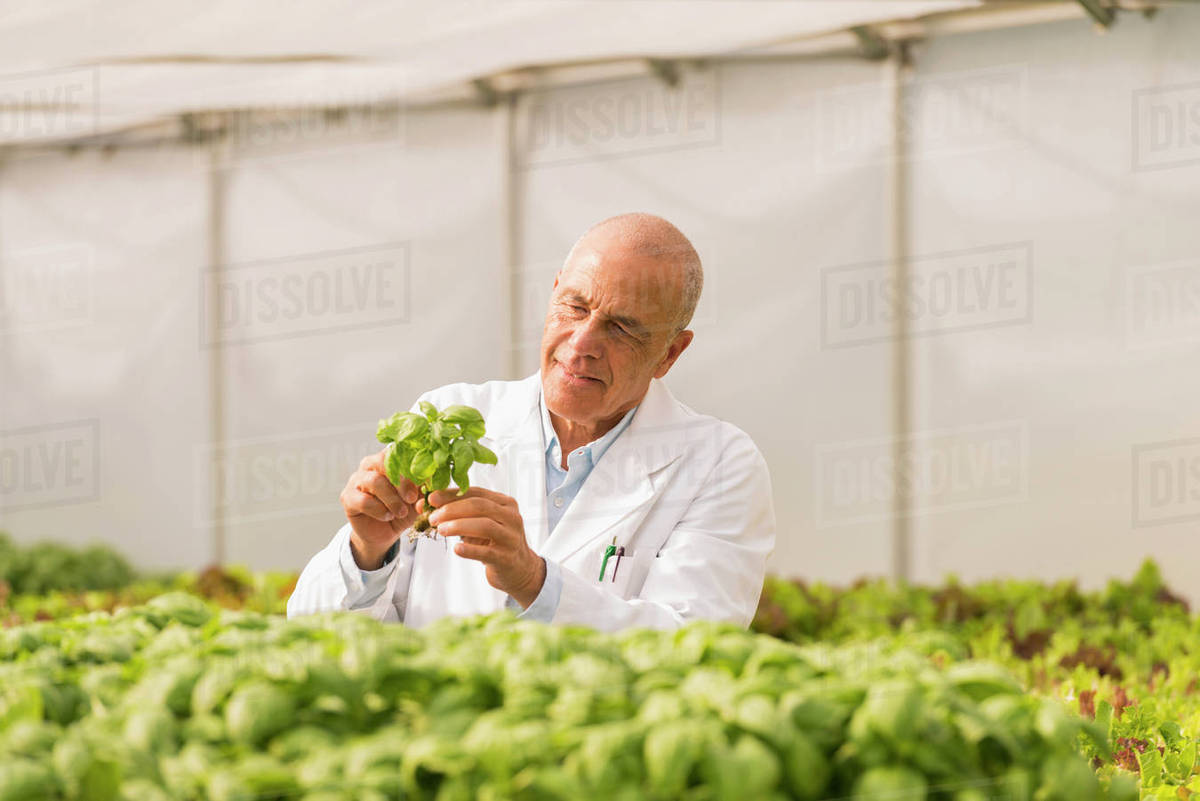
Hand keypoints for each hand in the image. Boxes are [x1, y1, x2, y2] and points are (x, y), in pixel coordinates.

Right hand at [340, 447, 420, 569]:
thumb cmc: (402, 510)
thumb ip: (425, 486)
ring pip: (374, 481)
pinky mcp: (348, 498)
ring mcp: (357, 480)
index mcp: (389, 459)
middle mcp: (370, 465)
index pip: (400, 452)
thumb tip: (435, 478)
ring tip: (401, 512)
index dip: (413, 465)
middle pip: (383, 460)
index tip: (426, 481)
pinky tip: (387, 516)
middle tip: (413, 497)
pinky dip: (379, 510)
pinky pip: (363, 500)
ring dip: (391, 498)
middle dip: (401, 480)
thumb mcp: (418, 498)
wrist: (384, 533)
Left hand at [424, 487, 545, 607]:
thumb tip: (424, 506)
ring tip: (441, 530)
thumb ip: (457, 513)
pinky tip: (456, 549)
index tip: (432, 499)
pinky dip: (470, 549)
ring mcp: (511, 537)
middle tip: (433, 517)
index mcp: (505, 503)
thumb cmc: (494, 542)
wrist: (518, 569)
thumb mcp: (480, 523)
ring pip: (485, 525)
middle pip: (480, 506)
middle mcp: (511, 517)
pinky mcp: (507, 558)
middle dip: (452, 509)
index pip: (476, 493)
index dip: (452, 494)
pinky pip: (487, 552)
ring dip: (459, 526)